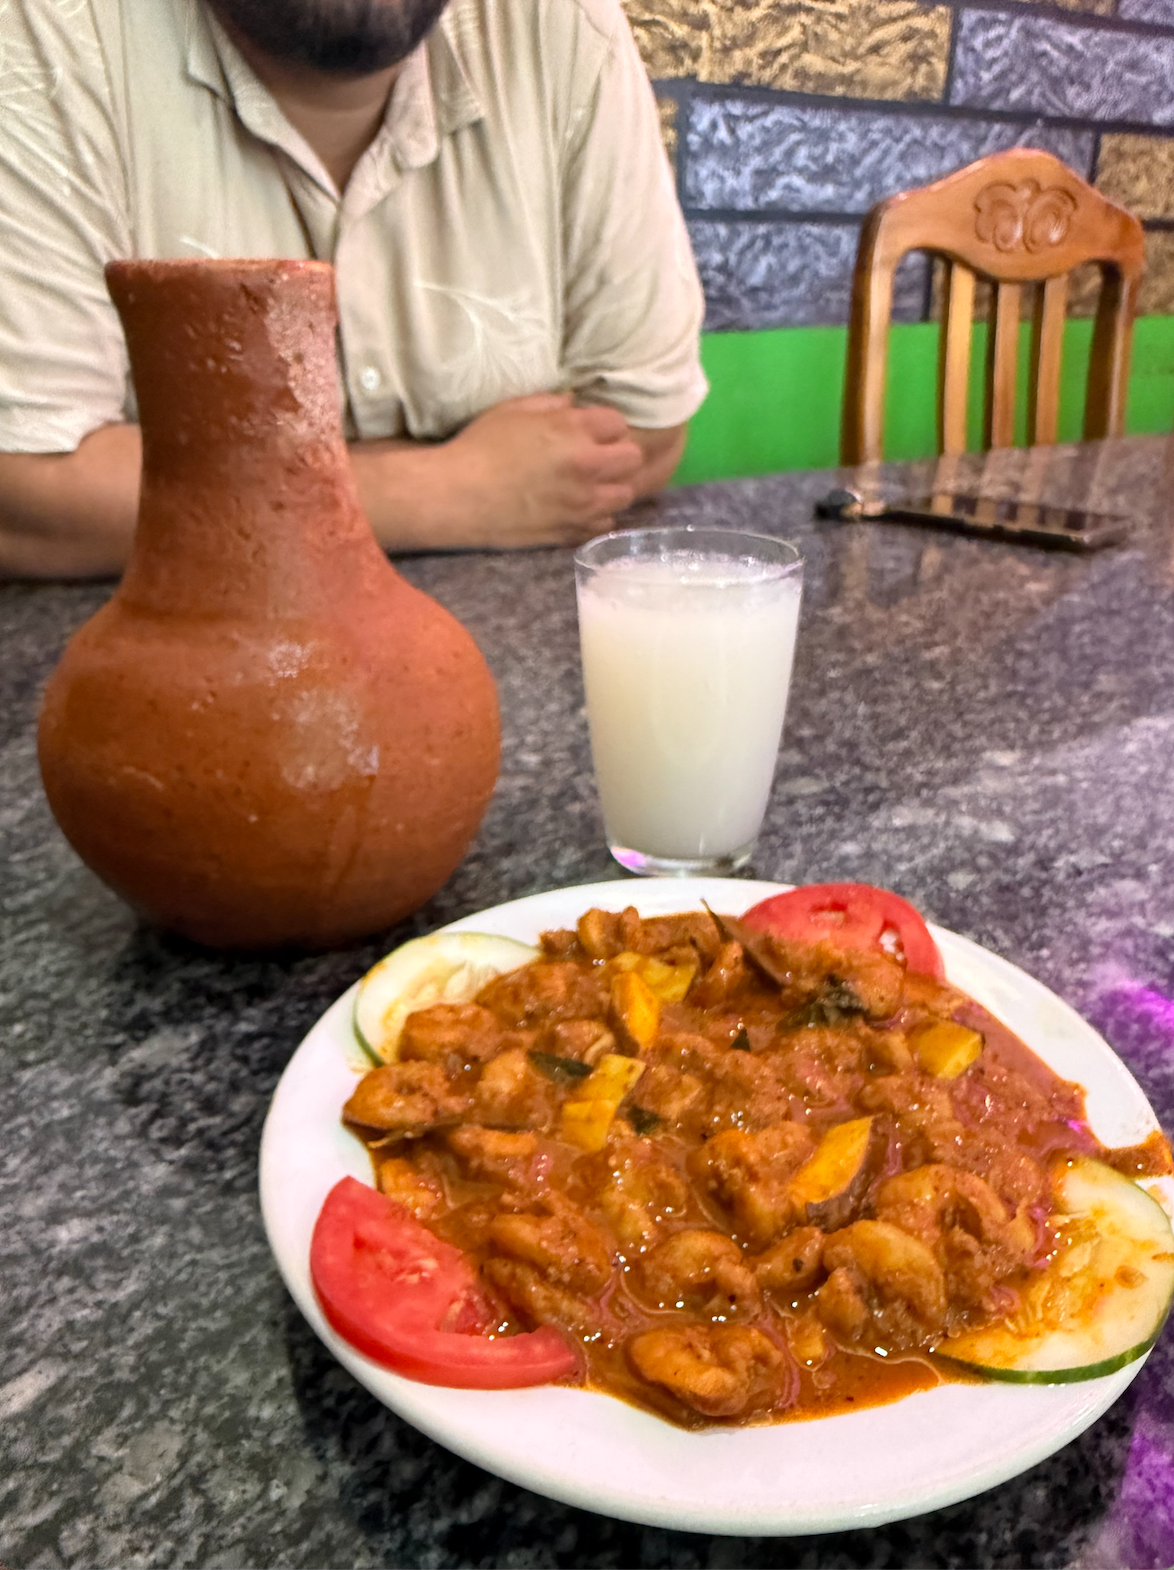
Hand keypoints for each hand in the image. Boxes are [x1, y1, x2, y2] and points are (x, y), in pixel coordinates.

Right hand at [439, 393, 643, 547]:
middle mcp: (587, 466)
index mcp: (573, 430)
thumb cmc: (478, 447)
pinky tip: (578, 509)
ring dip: (611, 488)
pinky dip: (596, 516)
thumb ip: (549, 404)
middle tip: (596, 457)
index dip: (604, 426)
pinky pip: (604, 524)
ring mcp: (582, 503)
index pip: (619, 423)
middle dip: (617, 455)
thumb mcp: (511, 410)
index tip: (589, 431)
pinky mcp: (571, 530)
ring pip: (625, 495)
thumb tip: (573, 404)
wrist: (456, 496)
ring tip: (590, 486)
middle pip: (632, 459)